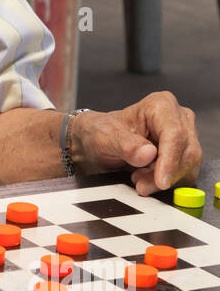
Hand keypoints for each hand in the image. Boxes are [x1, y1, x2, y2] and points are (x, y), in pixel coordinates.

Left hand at [69, 92, 200, 195]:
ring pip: (189, 166)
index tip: (161, 181)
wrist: (100, 141)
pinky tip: (147, 179)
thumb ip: (125, 145)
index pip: (175, 134)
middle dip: (166, 174)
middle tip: (141, 185)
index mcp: (160, 105)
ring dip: (165, 179)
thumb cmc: (103, 132)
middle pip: (187, 152)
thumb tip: (148, 153)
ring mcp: (185, 136)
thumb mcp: (105, 137)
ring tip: (139, 179)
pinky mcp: (185, 153)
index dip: (170, 160)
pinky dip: (167, 182)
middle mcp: (178, 117)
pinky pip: (185, 174)